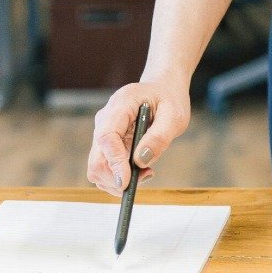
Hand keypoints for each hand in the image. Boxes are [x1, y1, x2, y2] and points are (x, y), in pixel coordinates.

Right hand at [86, 78, 190, 197]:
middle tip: (147, 175)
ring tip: (147, 170)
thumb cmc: (168, 99)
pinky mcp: (106, 145)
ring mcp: (102, 133)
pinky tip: (140, 168)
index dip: (114, 162)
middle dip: (116, 178)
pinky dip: (120, 177)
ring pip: (97, 168)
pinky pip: (105, 168)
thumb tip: (141, 161)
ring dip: (119, 179)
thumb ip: (159, 137)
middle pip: (96, 159)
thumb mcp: (174, 115)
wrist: (160, 90)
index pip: (106, 137)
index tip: (126, 182)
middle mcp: (104, 120)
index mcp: (119, 106)